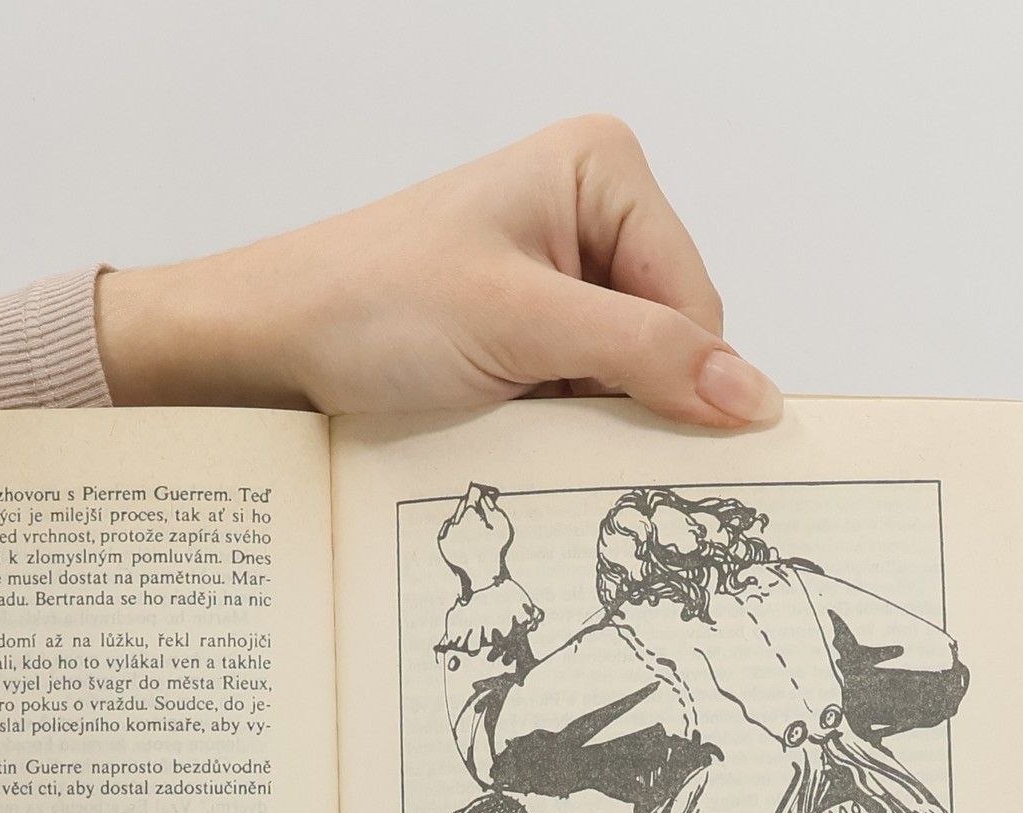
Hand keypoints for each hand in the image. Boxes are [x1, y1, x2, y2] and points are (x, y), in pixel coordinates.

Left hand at [96, 116, 778, 427]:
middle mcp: (591, 213)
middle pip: (671, 340)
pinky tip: (509, 426)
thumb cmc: (369, 305)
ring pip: (629, 378)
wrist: (271, 341)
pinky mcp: (529, 330)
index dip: (676, 375)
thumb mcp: (520, 325)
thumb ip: (643, 354)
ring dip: (588, 418)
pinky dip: (559, 425)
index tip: (636, 431)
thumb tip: (752, 394)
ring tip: (517, 417)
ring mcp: (559, 276)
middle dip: (626, 395)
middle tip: (554, 419)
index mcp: (603, 171)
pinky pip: (583, 394)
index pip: (697, 300)